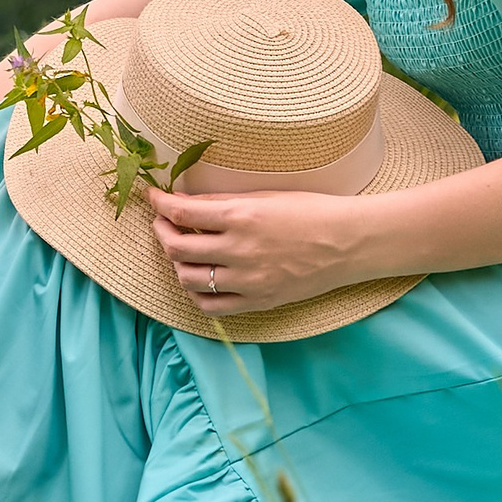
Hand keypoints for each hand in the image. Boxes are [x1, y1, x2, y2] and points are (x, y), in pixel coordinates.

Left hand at [143, 186, 380, 314]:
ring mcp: (247, 280)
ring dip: (175, 262)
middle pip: (177, 247)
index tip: (152, 196)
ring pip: (187, 278)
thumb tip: (182, 201)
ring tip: (180, 250)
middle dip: (161, 231)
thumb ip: (220, 202)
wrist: (349, 243)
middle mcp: (239, 250)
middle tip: (162, 222)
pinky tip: (196, 280)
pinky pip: (210, 306)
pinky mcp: (257, 301)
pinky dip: (195, 293)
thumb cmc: (311, 210)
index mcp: (241, 215)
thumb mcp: (265, 196)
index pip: (181, 212)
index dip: (158, 203)